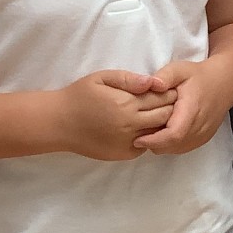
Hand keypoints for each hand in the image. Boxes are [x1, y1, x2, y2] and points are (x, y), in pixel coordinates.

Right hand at [57, 70, 176, 161]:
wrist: (58, 124)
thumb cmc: (80, 96)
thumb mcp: (102, 78)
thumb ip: (129, 79)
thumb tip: (154, 82)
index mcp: (126, 104)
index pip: (162, 98)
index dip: (170, 92)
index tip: (173, 88)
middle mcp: (130, 125)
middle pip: (165, 116)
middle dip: (172, 107)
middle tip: (174, 101)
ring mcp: (127, 142)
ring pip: (158, 132)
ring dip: (164, 123)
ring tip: (162, 113)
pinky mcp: (123, 154)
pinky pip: (147, 145)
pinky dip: (151, 136)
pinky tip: (146, 127)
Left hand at [132, 60, 227, 155]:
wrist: (224, 83)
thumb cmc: (198, 76)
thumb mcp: (179, 69)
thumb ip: (164, 76)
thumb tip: (152, 84)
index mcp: (192, 109)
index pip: (174, 134)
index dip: (155, 141)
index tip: (137, 139)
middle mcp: (200, 125)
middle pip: (174, 145)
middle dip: (154, 144)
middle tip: (139, 135)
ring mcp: (204, 134)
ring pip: (177, 149)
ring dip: (162, 145)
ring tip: (151, 133)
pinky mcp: (204, 138)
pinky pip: (184, 148)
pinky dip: (171, 145)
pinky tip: (164, 133)